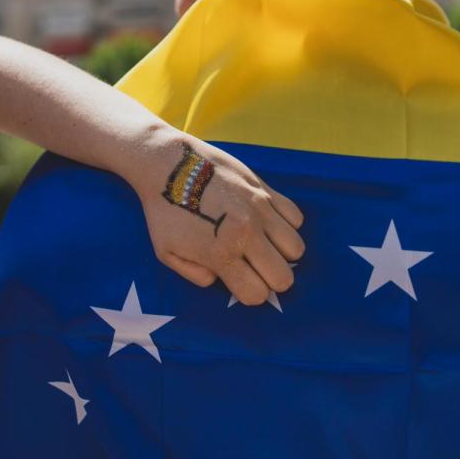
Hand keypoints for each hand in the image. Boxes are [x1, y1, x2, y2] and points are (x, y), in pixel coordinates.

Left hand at [130, 128, 304, 305]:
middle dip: (271, 280)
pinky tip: (268, 222)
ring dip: (282, 252)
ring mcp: (260, 210)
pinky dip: (287, 225)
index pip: (256, 294)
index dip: (250, 293)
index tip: (241, 282)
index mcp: (221, 254)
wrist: (168, 164)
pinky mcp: (266, 189)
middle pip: (283, 278)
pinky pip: (296, 217)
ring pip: (296, 248)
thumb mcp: (166, 252)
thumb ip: (194, 274)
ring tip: (265, 244)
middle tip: (257, 268)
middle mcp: (246, 234)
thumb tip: (218, 279)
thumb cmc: (163, 211)